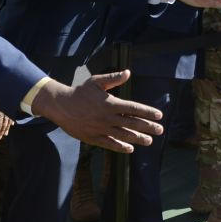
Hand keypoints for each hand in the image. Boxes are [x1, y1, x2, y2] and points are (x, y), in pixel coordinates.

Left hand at [0, 97, 12, 139]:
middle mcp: (5, 109)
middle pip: (4, 123)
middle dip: (2, 131)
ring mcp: (8, 108)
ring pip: (9, 120)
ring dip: (7, 128)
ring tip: (5, 134)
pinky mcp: (10, 106)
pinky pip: (11, 115)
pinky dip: (11, 121)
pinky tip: (12, 125)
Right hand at [32, 71, 162, 152]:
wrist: (60, 106)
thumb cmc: (80, 92)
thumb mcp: (96, 82)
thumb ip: (113, 79)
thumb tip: (128, 73)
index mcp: (110, 103)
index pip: (134, 108)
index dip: (148, 112)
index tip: (159, 115)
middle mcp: (107, 117)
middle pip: (132, 123)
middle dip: (148, 127)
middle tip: (160, 130)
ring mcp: (101, 128)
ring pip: (123, 135)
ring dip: (138, 138)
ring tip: (149, 141)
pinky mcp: (93, 137)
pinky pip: (109, 144)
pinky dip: (120, 147)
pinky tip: (130, 148)